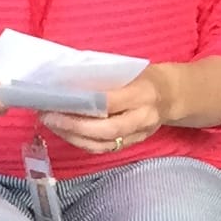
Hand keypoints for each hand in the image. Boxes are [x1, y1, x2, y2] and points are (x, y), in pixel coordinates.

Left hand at [40, 65, 184, 154]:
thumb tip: (66, 84)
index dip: (83, 105)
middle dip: (73, 126)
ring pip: (102, 144)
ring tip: (53, 124)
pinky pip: (104, 148)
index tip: (57, 101)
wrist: (172, 96)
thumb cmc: (144, 78)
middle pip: (105, 130)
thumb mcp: (128, 71)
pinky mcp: (132, 144)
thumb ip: (103, 79)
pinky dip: (82, 143)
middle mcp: (143, 118)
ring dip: (73, 137)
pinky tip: (66, 133)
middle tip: (48, 117)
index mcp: (143, 93)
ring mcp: (138, 135)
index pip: (110, 102)